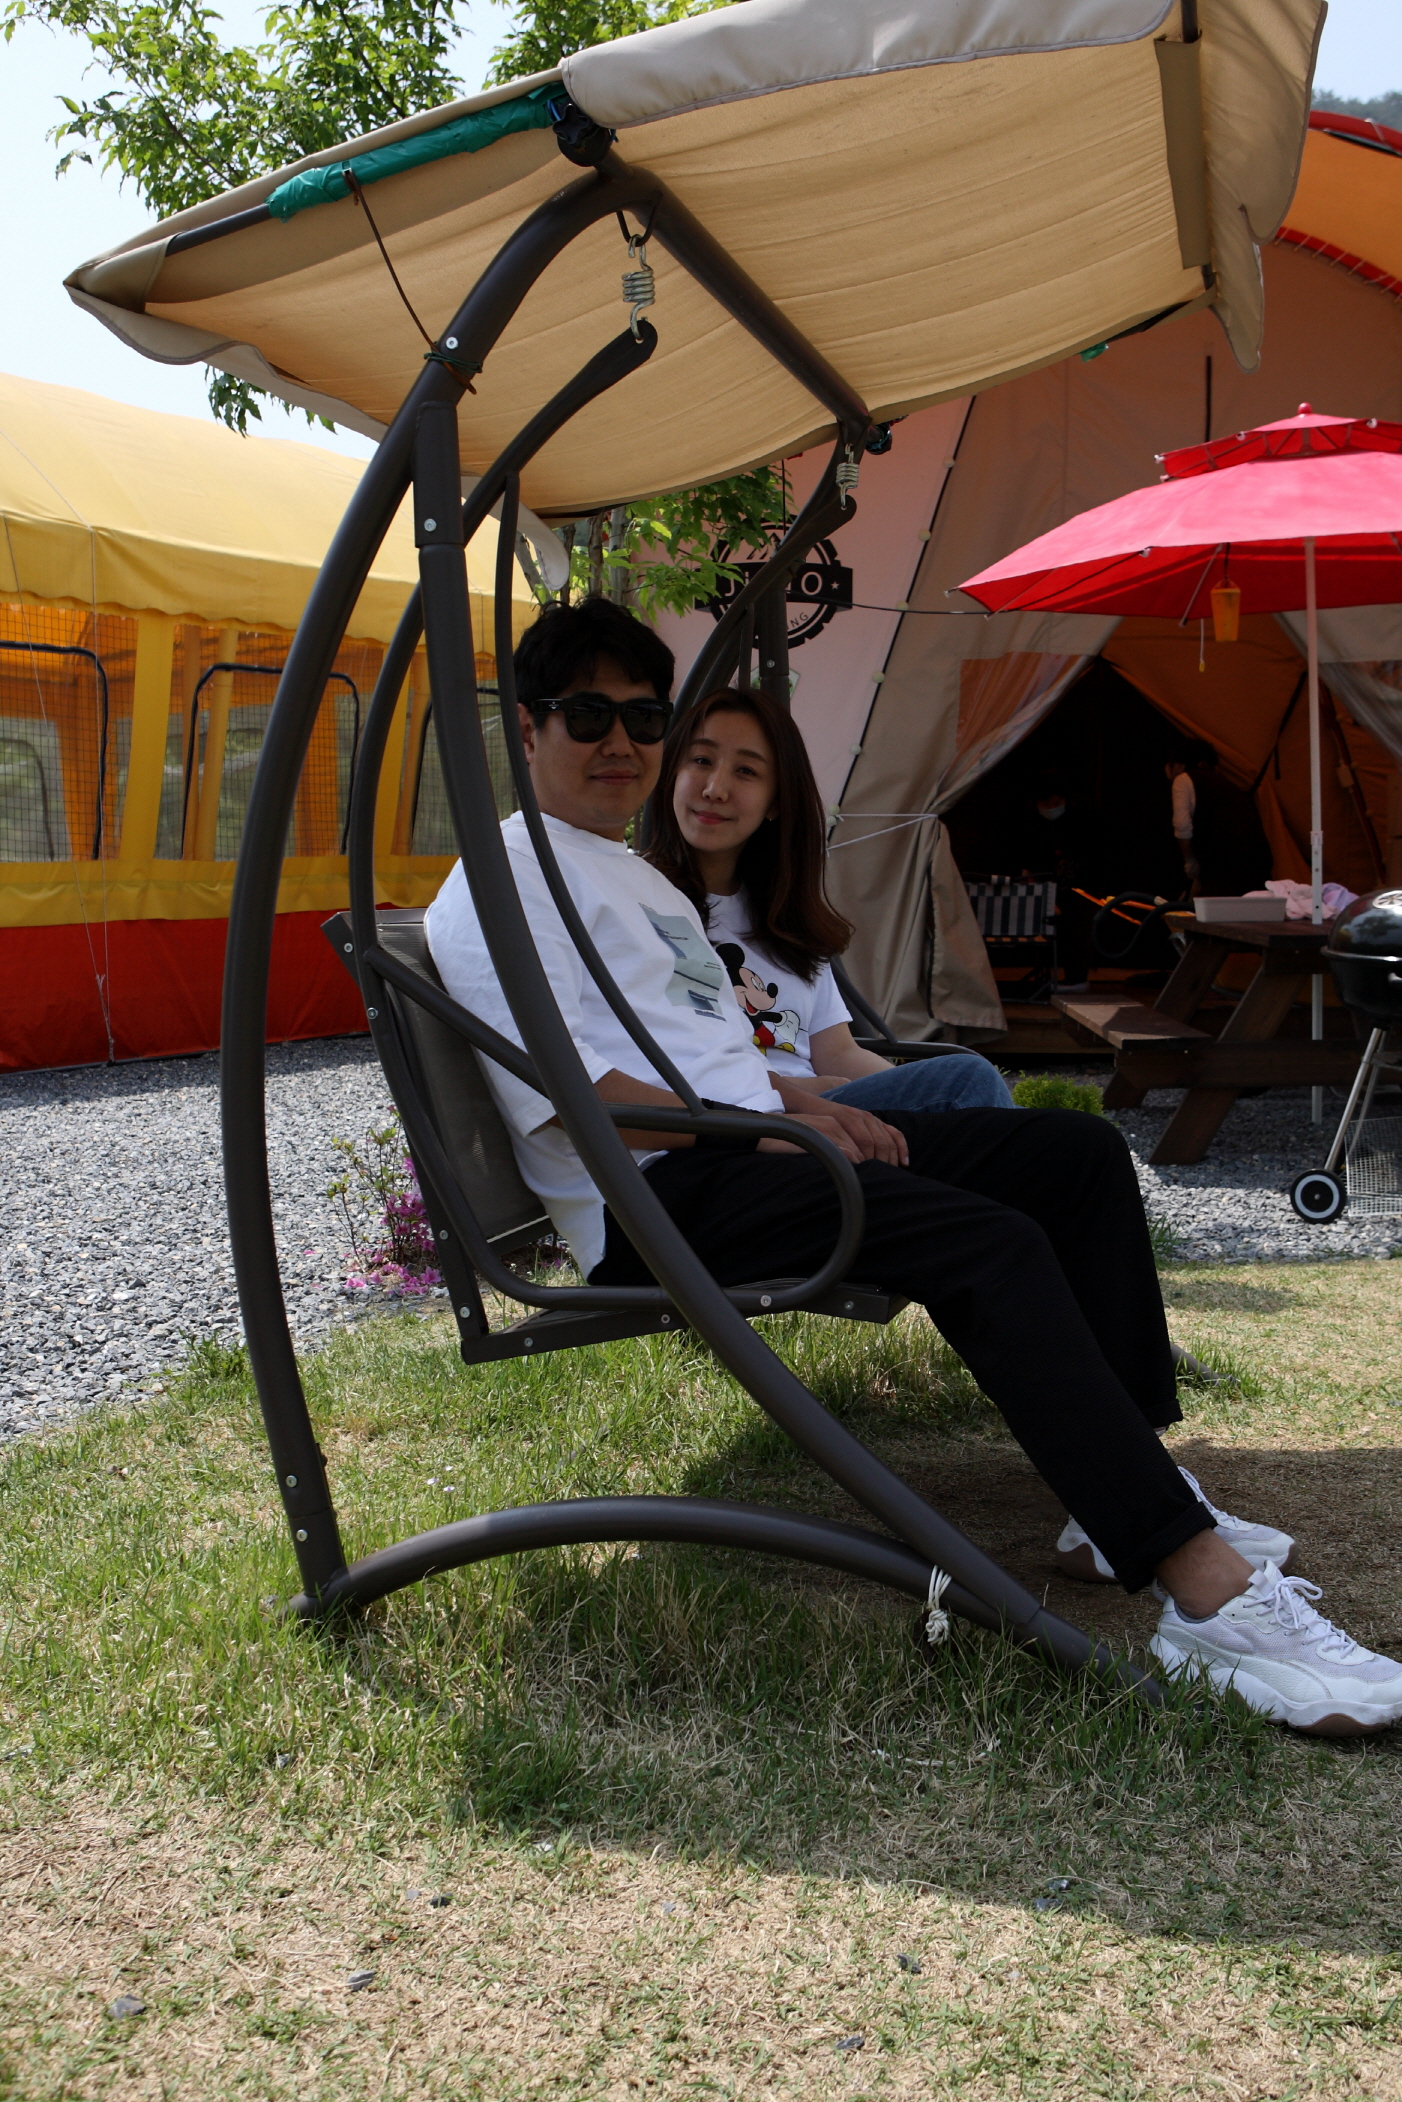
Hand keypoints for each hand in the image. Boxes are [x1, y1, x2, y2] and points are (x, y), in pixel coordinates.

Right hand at [759, 1104, 907, 1167]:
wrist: (788, 1120)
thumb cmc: (814, 1133)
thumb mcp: (840, 1135)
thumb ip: (856, 1143)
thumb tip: (872, 1161)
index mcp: (861, 1118)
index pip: (890, 1131)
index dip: (900, 1148)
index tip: (904, 1165)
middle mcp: (855, 1116)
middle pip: (881, 1140)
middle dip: (887, 1159)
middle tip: (889, 1176)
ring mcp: (840, 1121)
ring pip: (867, 1142)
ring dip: (873, 1161)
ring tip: (875, 1175)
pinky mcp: (828, 1128)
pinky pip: (847, 1146)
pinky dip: (855, 1158)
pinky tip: (856, 1168)